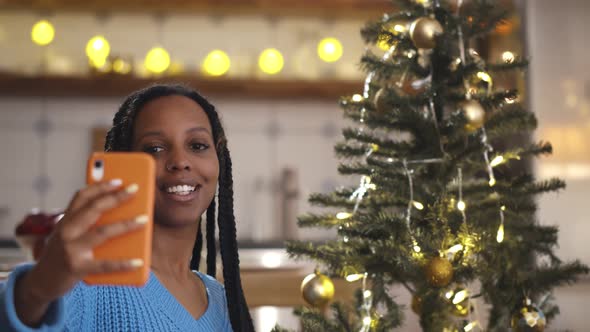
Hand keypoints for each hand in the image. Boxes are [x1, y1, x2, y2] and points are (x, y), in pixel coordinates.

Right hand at [15, 180, 145, 324]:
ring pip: (102, 232)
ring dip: (126, 224)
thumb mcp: (69, 235)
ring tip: (145, 220)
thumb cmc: (62, 255)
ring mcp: (71, 249)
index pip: (82, 196)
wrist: (41, 283)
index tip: (119, 180)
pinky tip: (139, 262)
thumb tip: (122, 215)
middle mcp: (66, 231)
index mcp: (65, 220)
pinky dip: (123, 263)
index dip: (100, 186)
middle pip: (94, 209)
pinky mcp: (77, 268)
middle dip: (116, 197)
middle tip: (135, 189)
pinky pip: (105, 265)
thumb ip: (87, 225)